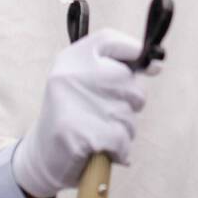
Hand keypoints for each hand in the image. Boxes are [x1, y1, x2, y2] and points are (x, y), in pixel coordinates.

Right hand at [11, 28, 146, 197]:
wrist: (41, 158)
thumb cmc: (73, 116)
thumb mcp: (83, 81)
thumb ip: (117, 69)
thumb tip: (156, 66)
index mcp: (70, 59)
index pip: (108, 40)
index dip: (134, 51)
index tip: (149, 66)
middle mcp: (71, 76)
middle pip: (129, 82)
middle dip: (129, 104)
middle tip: (104, 115)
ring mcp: (77, 104)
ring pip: (129, 115)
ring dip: (123, 130)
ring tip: (97, 133)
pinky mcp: (83, 135)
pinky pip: (123, 140)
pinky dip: (119, 151)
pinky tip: (100, 150)